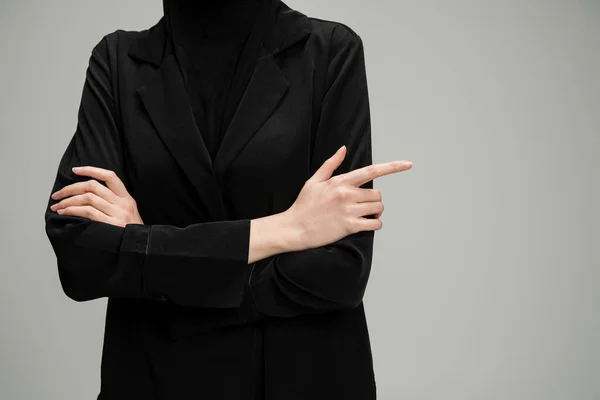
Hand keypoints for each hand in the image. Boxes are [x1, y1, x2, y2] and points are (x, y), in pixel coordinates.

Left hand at [50, 166, 143, 226]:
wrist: (140, 247)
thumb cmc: (130, 232)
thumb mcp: (128, 212)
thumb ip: (113, 202)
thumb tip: (88, 195)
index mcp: (126, 198)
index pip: (110, 176)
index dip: (91, 170)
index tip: (75, 170)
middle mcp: (122, 203)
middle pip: (93, 186)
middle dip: (71, 188)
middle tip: (58, 195)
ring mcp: (117, 213)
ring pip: (87, 198)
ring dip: (68, 201)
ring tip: (58, 206)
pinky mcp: (110, 224)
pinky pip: (87, 212)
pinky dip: (72, 210)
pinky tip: (65, 213)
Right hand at [285, 145, 411, 250]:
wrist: (294, 227)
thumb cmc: (303, 205)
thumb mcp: (314, 181)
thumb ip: (330, 164)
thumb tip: (343, 149)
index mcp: (340, 182)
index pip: (372, 171)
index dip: (393, 167)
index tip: (408, 164)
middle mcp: (347, 194)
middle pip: (377, 194)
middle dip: (374, 200)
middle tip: (364, 205)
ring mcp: (349, 211)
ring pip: (378, 208)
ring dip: (376, 212)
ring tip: (364, 215)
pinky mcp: (349, 226)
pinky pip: (374, 224)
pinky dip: (375, 224)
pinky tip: (367, 224)